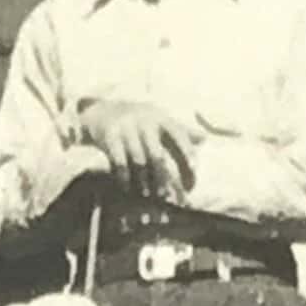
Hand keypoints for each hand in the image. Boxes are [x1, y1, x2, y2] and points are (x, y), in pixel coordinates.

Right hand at [76, 98, 196, 201]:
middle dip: (162, 176)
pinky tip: (127, 187)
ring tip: (148, 194)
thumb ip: (180, 129)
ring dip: (143, 180)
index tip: (195, 168)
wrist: (101, 110)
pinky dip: (124, 176)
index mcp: (160, 117)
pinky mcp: (110, 137)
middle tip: (166, 194)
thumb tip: (204, 139)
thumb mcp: (158, 119)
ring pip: (138, 161)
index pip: (178, 134)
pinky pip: (119, 162)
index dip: (187, 151)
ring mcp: (126, 129)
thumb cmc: (138, 118)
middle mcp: (144, 122)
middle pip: (157, 154)